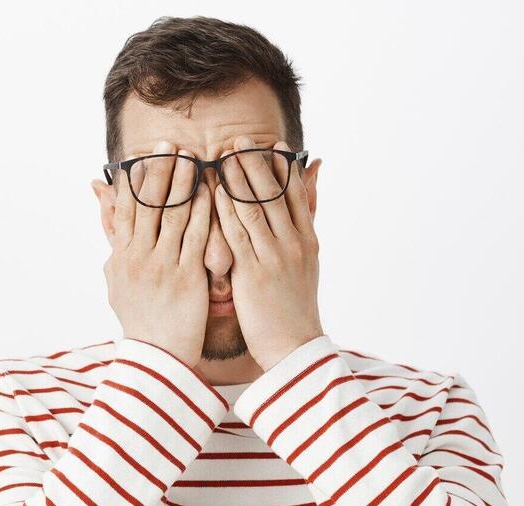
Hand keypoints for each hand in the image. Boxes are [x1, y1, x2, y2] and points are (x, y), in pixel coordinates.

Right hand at [102, 140, 211, 367]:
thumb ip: (113, 240)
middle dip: (160, 171)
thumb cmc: (140, 319)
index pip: (127, 208)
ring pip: (172, 215)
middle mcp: (138, 257)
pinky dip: (204, 212)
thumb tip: (101, 204)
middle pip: (148, 204)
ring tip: (193, 158)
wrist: (156, 357)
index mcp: (122, 256)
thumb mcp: (116, 279)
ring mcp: (162, 266)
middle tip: (171, 145)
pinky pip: (196, 237)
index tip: (145, 155)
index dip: (137, 180)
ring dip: (183, 183)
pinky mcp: (186, 278)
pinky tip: (213, 192)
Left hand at [215, 135, 324, 370]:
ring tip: (224, 156)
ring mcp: (274, 256)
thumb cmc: (294, 307)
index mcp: (308, 240)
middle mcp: (294, 243)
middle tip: (240, 140)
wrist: (294, 346)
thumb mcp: (307, 264)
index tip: (271, 144)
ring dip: (237, 179)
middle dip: (256, 164)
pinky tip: (212, 193)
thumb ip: (304, 229)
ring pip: (255, 208)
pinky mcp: (253, 272)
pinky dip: (224, 210)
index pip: (295, 194)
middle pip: (274, 194)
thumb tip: (312, 203)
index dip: (281, 168)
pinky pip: (236, 234)